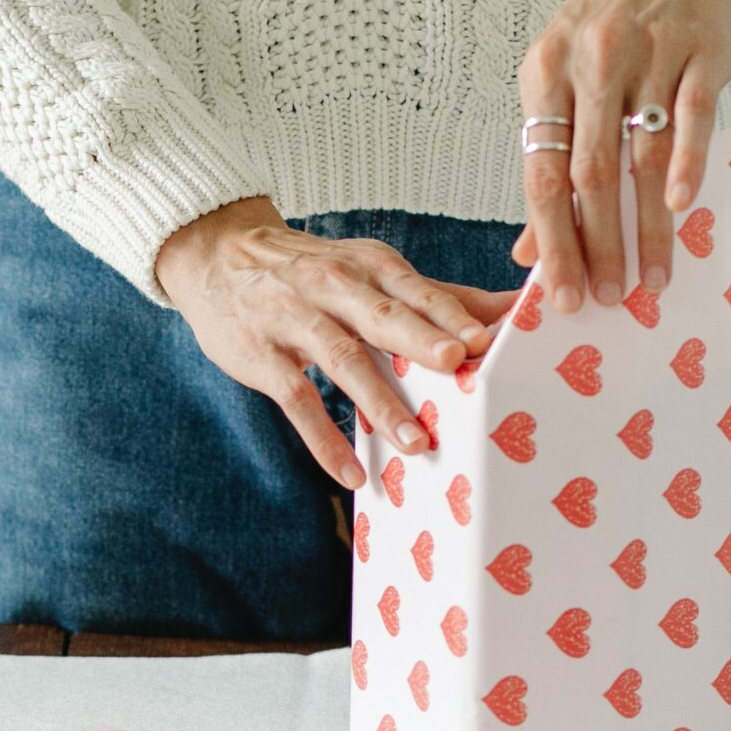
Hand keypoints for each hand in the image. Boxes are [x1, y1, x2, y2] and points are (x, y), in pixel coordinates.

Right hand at [156, 198, 516, 489]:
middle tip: (455, 365)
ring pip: (343, 361)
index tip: (484, 339)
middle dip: (420, 341)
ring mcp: (296, 321)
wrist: (219, 256)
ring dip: (380, 403)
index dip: (448, 313)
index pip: (416, 290)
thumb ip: (438, 296)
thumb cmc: (313, 270)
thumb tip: (512, 309)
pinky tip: (350, 474)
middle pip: (383, 317)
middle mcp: (335, 288)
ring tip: (416, 443)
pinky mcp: (264, 357)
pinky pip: (297, 400)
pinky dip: (323, 440)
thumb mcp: (371, 270)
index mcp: (371, 267)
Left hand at [516, 0, 730, 311]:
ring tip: (652, 276)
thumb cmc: (614, 25)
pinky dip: (685, 164)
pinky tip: (681, 207)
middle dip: (597, 245)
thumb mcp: (563, 77)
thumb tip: (527, 249)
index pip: (541, 174)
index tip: (561, 296)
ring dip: (648, 226)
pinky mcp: (699, 49)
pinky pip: (690, 116)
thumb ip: (549, 159)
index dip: (551, 241)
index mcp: (544, 73)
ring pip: (640, 155)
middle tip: (608, 298)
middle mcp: (589, 62)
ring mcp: (647, 53)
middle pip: (587, 173)